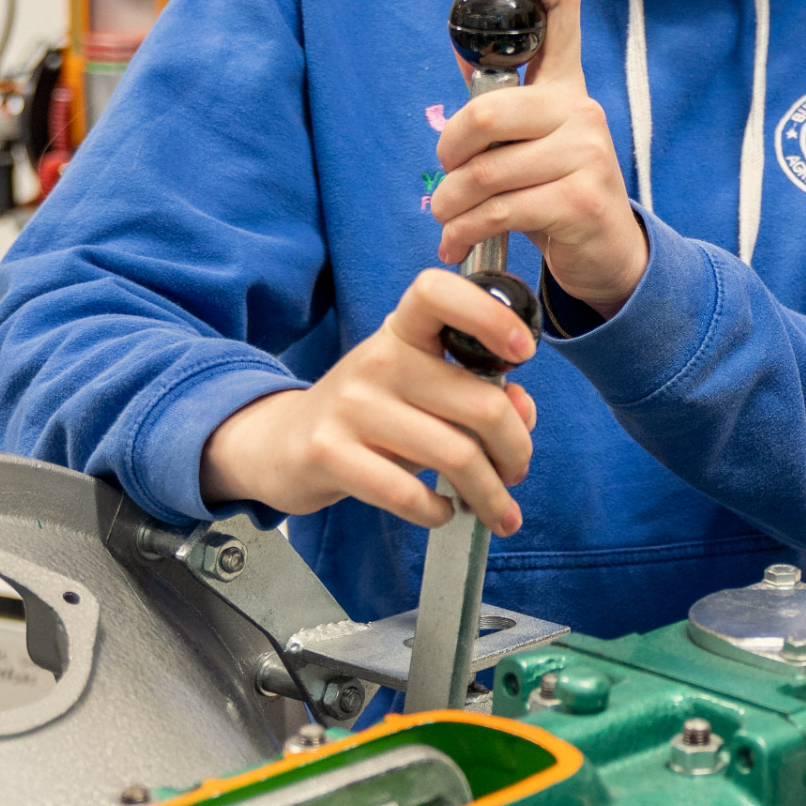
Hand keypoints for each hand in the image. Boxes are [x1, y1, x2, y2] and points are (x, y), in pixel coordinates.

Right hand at [199, 269, 536, 531]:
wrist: (282, 442)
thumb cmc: (370, 412)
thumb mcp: (419, 387)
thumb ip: (476, 389)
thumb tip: (522, 412)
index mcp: (403, 330)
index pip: (440, 293)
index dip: (492, 317)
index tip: (523, 353)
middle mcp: (379, 360)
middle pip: (482, 403)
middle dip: (517, 449)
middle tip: (517, 470)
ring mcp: (351, 406)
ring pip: (456, 455)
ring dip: (490, 493)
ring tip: (499, 509)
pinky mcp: (330, 454)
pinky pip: (407, 493)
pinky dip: (439, 511)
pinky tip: (444, 511)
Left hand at [432, 0, 648, 316]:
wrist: (607, 254)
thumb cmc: (556, 192)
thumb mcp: (530, 142)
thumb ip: (500, 101)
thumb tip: (462, 49)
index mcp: (566, 84)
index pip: (561, 3)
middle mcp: (582, 108)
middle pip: (489, 110)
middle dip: (449, 152)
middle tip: (445, 177)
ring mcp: (588, 153)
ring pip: (487, 172)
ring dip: (451, 205)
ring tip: (448, 220)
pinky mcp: (582, 200)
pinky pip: (501, 210)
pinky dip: (466, 232)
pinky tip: (458, 242)